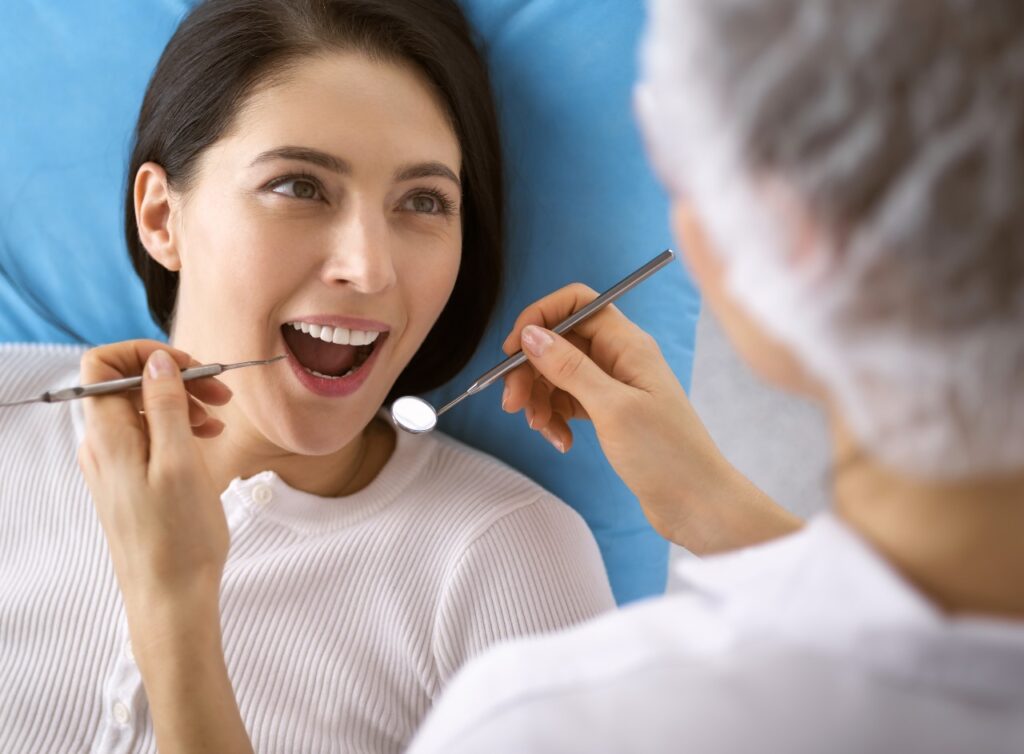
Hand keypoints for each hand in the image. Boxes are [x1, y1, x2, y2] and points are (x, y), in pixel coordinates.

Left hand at [78, 341, 252, 753]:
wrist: (170, 598)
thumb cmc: (179, 536)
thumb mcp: (180, 461)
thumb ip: (167, 406)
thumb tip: (157, 363)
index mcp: (107, 436)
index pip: (103, 365)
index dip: (144, 354)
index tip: (188, 365)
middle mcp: (102, 447)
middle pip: (127, 386)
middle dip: (174, 378)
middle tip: (220, 392)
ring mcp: (114, 466)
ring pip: (142, 412)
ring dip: (181, 404)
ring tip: (219, 420)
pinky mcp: (130, 483)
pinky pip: (149, 440)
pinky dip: (178, 430)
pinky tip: (206, 442)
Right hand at [502, 285, 800, 552]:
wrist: (697, 503)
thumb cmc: (667, 455)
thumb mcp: (612, 408)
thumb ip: (570, 368)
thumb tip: (532, 334)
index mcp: (627, 344)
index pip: (576, 303)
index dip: (539, 318)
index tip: (512, 350)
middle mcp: (620, 357)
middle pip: (559, 341)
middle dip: (530, 369)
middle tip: (512, 404)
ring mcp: (614, 385)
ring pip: (558, 374)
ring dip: (540, 399)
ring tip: (542, 429)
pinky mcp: (608, 412)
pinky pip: (567, 402)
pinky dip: (555, 418)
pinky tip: (561, 441)